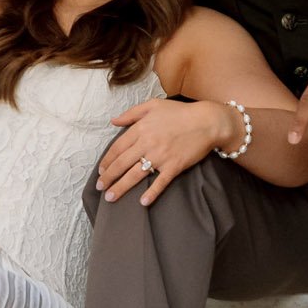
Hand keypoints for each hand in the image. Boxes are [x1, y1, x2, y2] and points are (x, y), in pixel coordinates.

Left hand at [96, 97, 227, 205]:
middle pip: (122, 163)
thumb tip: (113, 121)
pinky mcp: (174, 166)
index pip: (117, 148)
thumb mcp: (153, 105)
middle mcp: (147, 143)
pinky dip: (151, 193)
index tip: (100, 171)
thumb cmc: (180, 112)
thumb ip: (131, 113)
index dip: (107, 161)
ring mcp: (161, 156)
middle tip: (100, 188)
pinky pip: (160, 182)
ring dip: (121, 188)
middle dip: (108, 177)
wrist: (207, 121)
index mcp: (141, 129)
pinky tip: (143, 202)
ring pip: (135, 175)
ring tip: (110, 197)